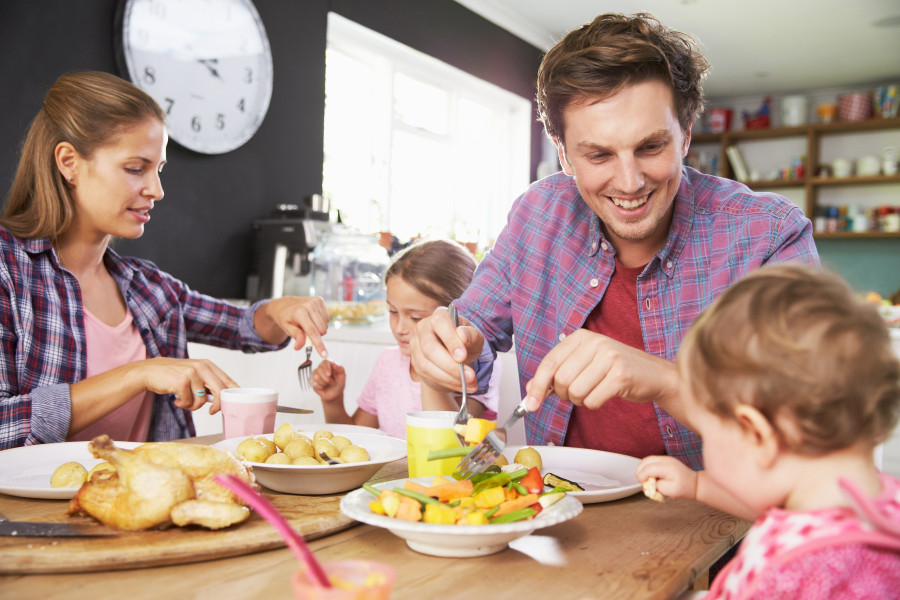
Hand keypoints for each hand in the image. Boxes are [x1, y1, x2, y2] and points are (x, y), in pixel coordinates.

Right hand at [134, 357, 238, 413]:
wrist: (150, 371)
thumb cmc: (174, 375)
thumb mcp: (195, 375)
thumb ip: (208, 384)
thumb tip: (224, 399)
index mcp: (208, 365)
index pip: (227, 380)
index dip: (233, 394)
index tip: (232, 404)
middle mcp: (202, 367)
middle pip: (220, 391)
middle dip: (218, 405)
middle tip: (212, 411)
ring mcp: (191, 374)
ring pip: (202, 400)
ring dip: (192, 406)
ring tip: (184, 400)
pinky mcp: (181, 382)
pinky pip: (189, 402)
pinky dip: (183, 405)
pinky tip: (176, 399)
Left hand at [257, 296, 329, 356]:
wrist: (284, 305)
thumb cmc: (285, 318)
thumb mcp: (287, 328)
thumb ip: (295, 336)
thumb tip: (299, 346)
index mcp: (299, 313)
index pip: (312, 332)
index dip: (319, 345)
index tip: (324, 355)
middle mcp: (309, 305)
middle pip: (322, 330)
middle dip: (316, 335)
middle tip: (305, 331)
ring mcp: (315, 301)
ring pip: (325, 325)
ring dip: (318, 328)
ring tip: (308, 324)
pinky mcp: (320, 300)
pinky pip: (327, 318)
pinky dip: (320, 322)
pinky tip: (312, 318)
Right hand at [312, 359, 345, 402]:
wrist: (335, 394)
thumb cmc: (338, 383)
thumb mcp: (342, 376)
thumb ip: (340, 369)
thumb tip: (335, 365)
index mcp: (328, 365)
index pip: (324, 362)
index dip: (326, 368)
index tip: (329, 374)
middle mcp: (321, 368)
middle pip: (319, 369)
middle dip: (327, 378)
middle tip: (332, 382)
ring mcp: (315, 374)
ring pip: (316, 377)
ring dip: (324, 383)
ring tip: (327, 384)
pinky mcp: (312, 381)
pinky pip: (314, 383)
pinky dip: (320, 387)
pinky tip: (323, 387)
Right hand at [408, 306, 483, 393]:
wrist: (456, 354)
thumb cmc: (465, 342)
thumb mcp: (475, 337)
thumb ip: (471, 335)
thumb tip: (462, 335)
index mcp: (439, 317)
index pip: (440, 324)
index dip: (450, 340)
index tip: (463, 356)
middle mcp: (423, 328)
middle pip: (429, 348)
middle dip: (450, 366)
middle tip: (470, 377)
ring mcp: (416, 345)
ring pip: (426, 365)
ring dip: (449, 378)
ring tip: (469, 384)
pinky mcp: (415, 362)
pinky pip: (427, 375)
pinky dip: (446, 383)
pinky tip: (460, 385)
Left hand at [523, 329, 679, 415]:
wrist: (655, 374)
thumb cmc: (617, 369)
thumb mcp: (584, 364)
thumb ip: (557, 374)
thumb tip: (531, 390)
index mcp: (581, 337)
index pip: (549, 362)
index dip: (538, 386)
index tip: (530, 403)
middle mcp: (595, 343)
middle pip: (561, 380)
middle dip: (565, 395)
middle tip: (577, 392)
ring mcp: (610, 357)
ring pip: (576, 392)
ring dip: (580, 401)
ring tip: (593, 391)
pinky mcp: (621, 375)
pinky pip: (592, 400)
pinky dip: (594, 404)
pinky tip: (605, 395)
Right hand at [636, 455, 698, 500]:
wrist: (695, 484)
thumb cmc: (685, 488)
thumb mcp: (670, 491)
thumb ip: (657, 486)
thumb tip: (649, 483)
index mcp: (667, 467)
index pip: (648, 468)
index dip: (642, 476)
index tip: (643, 484)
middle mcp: (666, 460)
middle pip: (645, 461)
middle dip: (640, 471)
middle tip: (642, 482)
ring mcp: (666, 458)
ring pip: (647, 459)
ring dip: (643, 468)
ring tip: (645, 479)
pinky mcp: (665, 460)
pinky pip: (652, 460)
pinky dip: (647, 467)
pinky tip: (651, 475)